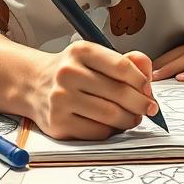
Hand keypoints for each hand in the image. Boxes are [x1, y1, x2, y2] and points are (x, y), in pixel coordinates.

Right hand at [31, 40, 158, 139]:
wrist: (33, 84)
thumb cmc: (73, 71)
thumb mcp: (95, 57)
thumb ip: (125, 61)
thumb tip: (147, 72)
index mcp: (81, 51)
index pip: (121, 66)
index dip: (141, 80)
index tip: (148, 89)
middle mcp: (68, 73)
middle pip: (119, 93)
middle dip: (141, 103)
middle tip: (149, 108)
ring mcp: (60, 99)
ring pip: (110, 115)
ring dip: (129, 119)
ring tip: (134, 117)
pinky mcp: (58, 123)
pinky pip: (97, 131)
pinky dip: (112, 131)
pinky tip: (113, 125)